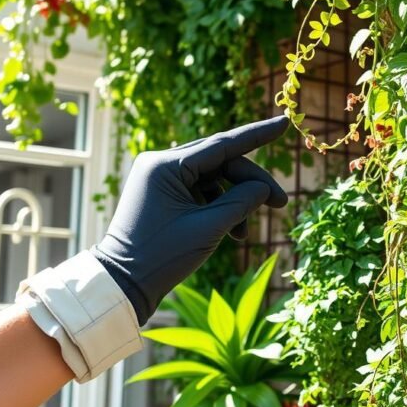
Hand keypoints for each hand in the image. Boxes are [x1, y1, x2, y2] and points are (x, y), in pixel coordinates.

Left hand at [92, 117, 288, 323]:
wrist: (122, 285)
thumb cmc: (162, 257)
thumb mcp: (209, 228)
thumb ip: (242, 201)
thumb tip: (263, 187)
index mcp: (165, 165)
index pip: (222, 144)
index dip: (257, 134)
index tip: (283, 122)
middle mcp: (159, 163)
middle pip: (220, 162)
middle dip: (251, 182)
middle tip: (281, 203)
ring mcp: (159, 177)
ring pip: (212, 178)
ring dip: (235, 200)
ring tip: (244, 233)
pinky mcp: (161, 193)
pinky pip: (200, 190)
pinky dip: (219, 207)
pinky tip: (231, 232)